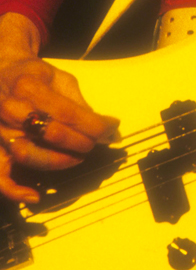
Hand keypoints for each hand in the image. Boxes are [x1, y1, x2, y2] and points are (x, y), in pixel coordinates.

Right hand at [0, 13, 118, 204]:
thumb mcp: (60, 78)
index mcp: (29, 86)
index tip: (111, 128)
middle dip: (82, 141)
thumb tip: (106, 126)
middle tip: (98, 141)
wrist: (2, 74)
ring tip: (79, 156)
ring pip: (29, 155)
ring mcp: (0, 130)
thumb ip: (79, 103)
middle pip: (51, 134)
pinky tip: (35, 196)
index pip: (67, 112)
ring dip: (60, 161)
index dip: (94, 124)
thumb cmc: (34, 76)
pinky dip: (15, 190)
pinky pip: (1, 175)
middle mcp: (11, 109)